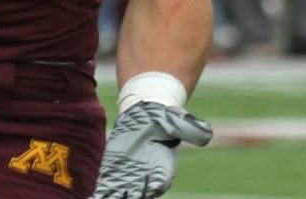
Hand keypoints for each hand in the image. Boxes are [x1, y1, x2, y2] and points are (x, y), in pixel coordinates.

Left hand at [92, 99, 213, 198]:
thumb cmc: (165, 119)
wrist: (145, 114)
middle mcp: (145, 178)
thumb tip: (207, 136)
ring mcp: (127, 178)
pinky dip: (98, 197)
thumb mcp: (180, 122)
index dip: (152, 188)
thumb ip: (192, 131)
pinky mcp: (112, 174)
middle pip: (137, 196)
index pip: (158, 184)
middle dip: (131, 198)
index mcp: (163, 169)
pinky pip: (105, 190)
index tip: (150, 188)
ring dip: (112, 198)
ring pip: (119, 196)